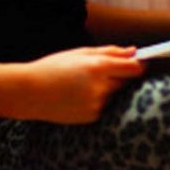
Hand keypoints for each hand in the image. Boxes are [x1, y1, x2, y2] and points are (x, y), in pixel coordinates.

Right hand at [23, 46, 144, 123]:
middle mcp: (101, 88)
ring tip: (83, 84)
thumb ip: (110, 52)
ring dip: (107, 89)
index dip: (139, 65)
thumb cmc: (53, 67)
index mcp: (98, 67)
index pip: (134, 68)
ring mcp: (97, 105)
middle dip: (119, 76)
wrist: (29, 93)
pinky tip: (78, 96)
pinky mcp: (92, 117)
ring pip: (114, 95)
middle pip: (126, 82)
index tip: (139, 62)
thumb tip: (134, 52)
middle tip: (100, 72)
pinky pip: (104, 106)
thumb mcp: (80, 53)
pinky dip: (98, 100)